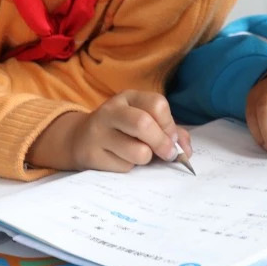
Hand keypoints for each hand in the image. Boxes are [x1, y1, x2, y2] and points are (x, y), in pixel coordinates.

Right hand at [30, 90, 190, 172]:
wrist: (79, 140)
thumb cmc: (121, 131)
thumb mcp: (143, 120)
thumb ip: (169, 130)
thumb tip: (186, 149)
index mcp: (128, 97)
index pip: (157, 104)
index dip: (169, 125)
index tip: (172, 139)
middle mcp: (111, 111)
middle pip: (144, 124)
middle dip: (162, 143)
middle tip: (167, 154)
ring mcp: (98, 132)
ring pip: (138, 151)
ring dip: (146, 159)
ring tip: (140, 156)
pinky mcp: (91, 155)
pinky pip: (123, 167)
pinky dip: (129, 168)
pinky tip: (121, 160)